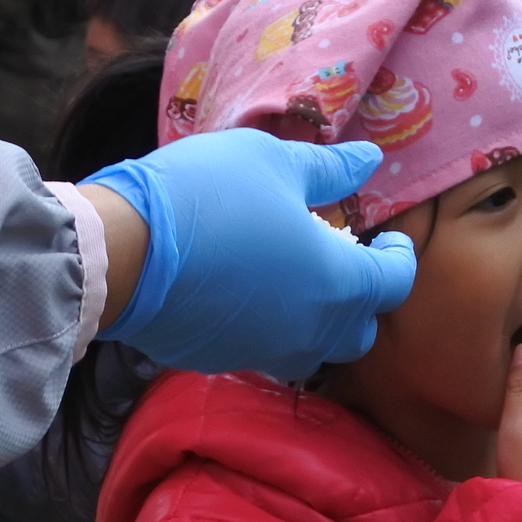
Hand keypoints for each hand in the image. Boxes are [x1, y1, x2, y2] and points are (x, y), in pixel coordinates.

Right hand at [83, 133, 418, 383]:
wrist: (123, 252)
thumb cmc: (210, 196)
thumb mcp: (275, 162)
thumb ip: (330, 169)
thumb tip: (371, 161)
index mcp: (338, 283)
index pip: (395, 284)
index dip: (399, 257)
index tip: (386, 236)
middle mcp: (310, 331)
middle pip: (359, 333)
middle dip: (362, 301)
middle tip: (342, 262)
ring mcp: (264, 353)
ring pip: (312, 351)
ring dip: (316, 322)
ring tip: (295, 281)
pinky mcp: (221, 361)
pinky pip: (264, 352)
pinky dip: (270, 328)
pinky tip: (246, 294)